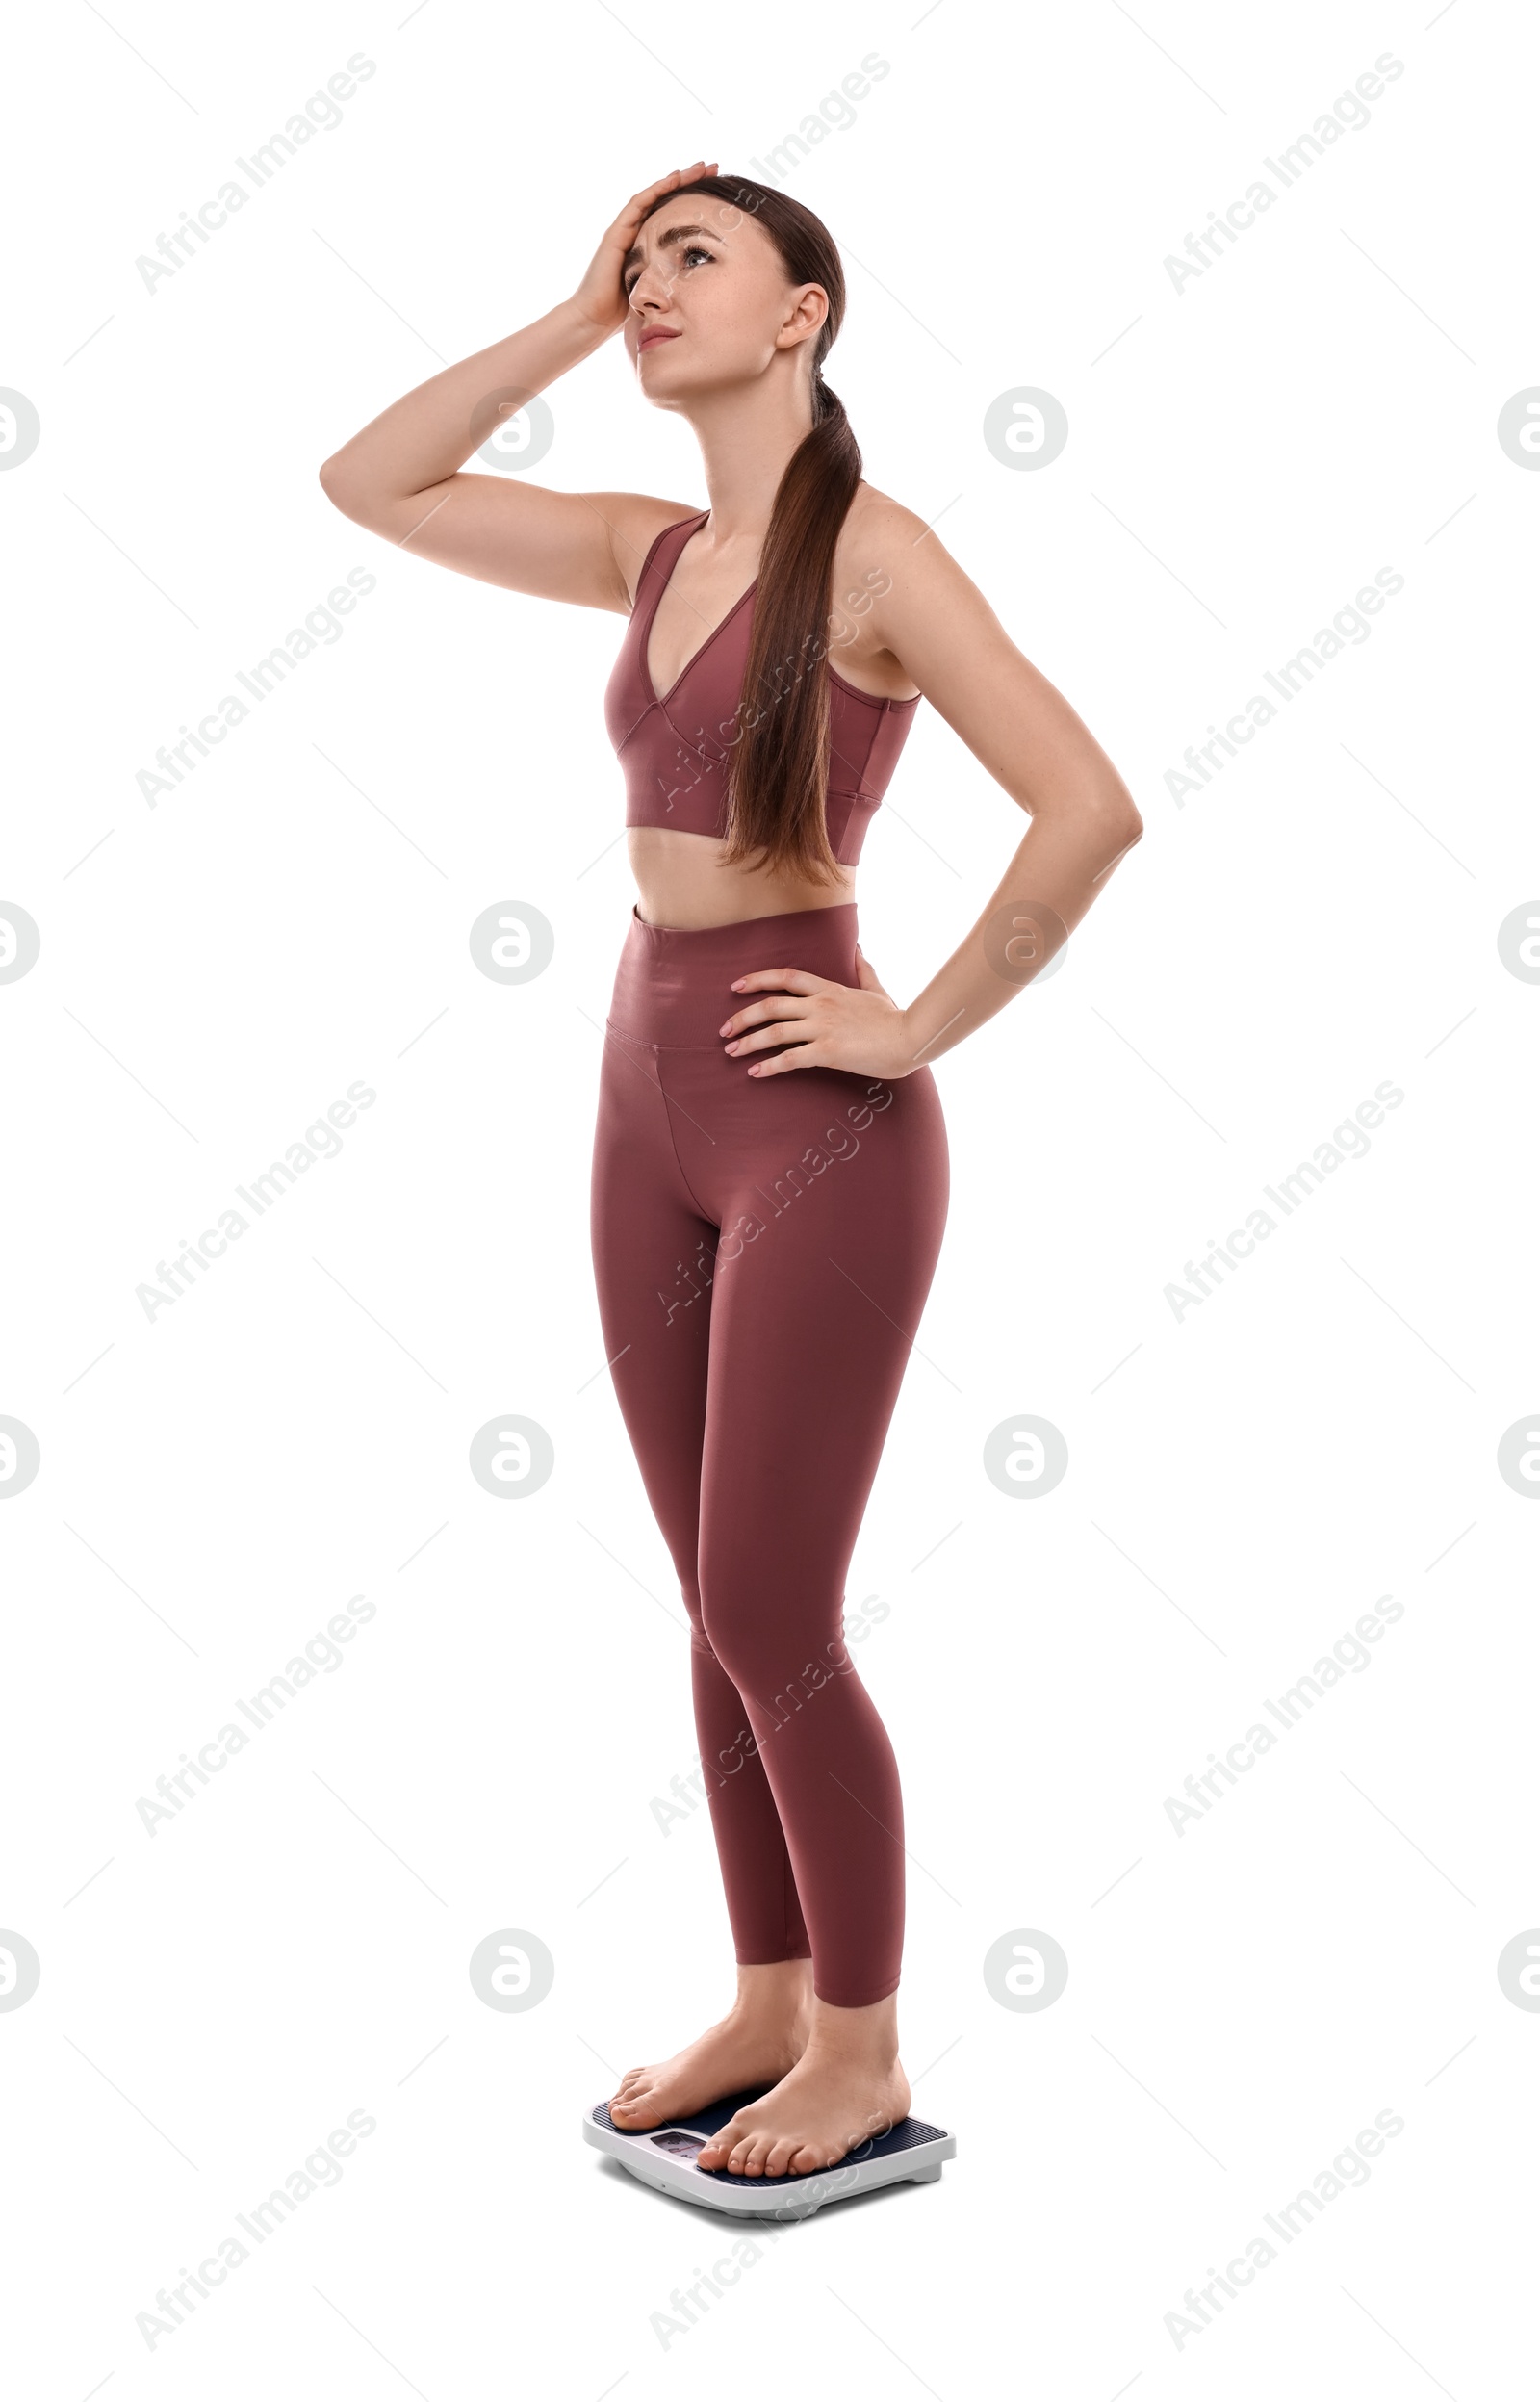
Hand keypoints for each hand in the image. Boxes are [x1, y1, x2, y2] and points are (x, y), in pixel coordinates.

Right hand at [568, 163, 719, 337]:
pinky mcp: (616, 233)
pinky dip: (656, 190)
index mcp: (646, 243)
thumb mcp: (658, 292)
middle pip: (665, 198)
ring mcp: (624, 229)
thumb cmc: (624, 312)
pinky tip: (674, 179)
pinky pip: (638, 204)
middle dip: (690, 181)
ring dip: (677, 179)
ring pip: (654, 195)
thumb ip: (674, 281)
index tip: (718, 188)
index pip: (672, 213)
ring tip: (700, 167)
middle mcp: (635, 231)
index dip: (694, 199)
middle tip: (714, 167)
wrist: (594, 319)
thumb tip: (705, 287)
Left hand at [718, 943, 918, 1080]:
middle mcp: (821, 1005)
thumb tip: (858, 949)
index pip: (786, 976)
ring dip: (748, 1043)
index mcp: (829, 989)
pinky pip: (789, 1059)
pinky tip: (755, 1074)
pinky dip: (768, 1067)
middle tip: (724, 1031)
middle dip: (742, 1017)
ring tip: (731, 1053)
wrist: (910, 1039)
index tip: (736, 986)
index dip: (757, 979)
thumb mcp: (876, 989)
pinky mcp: (827, 1051)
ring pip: (774, 1032)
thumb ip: (863, 969)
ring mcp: (823, 1027)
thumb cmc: (894, 1019)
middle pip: (770, 1005)